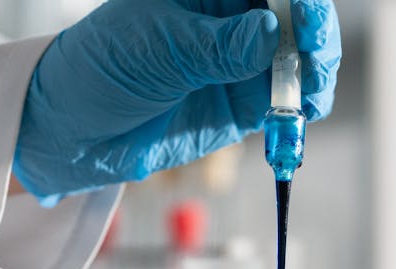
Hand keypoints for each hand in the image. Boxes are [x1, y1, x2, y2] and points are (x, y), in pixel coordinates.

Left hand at [13, 0, 340, 204]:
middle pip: (292, 15)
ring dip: (316, 70)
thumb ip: (216, 46)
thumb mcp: (157, 50)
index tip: (305, 7)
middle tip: (314, 47)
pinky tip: (304, 112)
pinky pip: (289, 101)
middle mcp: (233, 18)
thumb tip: (268, 31)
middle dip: (313, 30)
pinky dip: (303, 107)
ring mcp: (244, 61)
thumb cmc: (104, 67)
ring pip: (300, 58)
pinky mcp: (248, 103)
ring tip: (313, 91)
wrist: (79, 130)